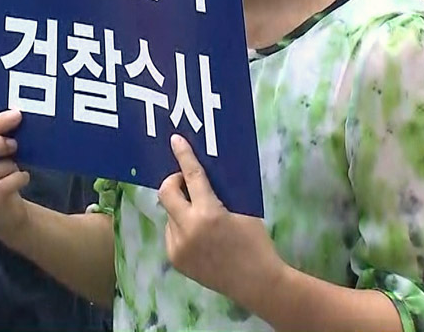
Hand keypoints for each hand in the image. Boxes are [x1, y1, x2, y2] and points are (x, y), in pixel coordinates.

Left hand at [159, 134, 285, 306]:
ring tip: (201, 217)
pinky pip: (171, 232)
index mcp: (208, 214)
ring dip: (180, 208)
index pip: (191, 177)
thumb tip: (202, 175)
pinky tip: (199, 235)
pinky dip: (180, 227)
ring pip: (169, 214)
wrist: (257, 283)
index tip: (175, 140)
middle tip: (186, 182)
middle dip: (174, 181)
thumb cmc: (256, 243)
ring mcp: (178, 246)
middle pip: (166, 193)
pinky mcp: (175, 259)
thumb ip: (220, 194)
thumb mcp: (243, 211)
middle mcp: (187, 230)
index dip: (183, 156)